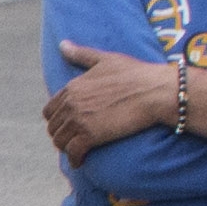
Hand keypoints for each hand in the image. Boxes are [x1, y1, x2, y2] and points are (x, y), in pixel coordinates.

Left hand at [45, 44, 183, 159]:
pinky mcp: (90, 136)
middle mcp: (71, 104)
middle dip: (61, 134)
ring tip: (77, 150)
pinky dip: (75, 159)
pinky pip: (73, 152)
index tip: (67, 125)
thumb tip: (62, 44)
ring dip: (67, 147)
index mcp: (72, 87)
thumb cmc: (136, 73)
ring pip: (60, 141)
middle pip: (54, 127)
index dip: (57, 119)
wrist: (156, 91)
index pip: (50, 110)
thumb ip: (81, 54)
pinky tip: (81, 161)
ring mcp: (79, 120)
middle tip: (72, 140)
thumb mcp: (106, 59)